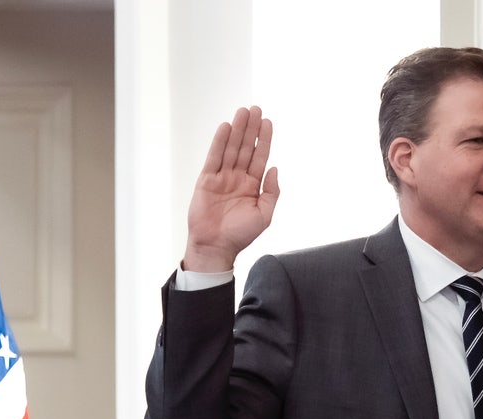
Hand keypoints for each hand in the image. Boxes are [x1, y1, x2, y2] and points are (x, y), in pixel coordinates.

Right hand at [184, 106, 280, 271]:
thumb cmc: (240, 234)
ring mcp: (222, 177)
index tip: (268, 122)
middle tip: (255, 109)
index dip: (264, 139)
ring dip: (237, 130)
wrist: (216, 246)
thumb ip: (271, 192)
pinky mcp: (206, 180)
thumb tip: (275, 168)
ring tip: (243, 112)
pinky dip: (219, 142)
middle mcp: (237, 178)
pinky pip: (214, 157)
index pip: (260, 157)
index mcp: (252, 185)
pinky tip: (225, 128)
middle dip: (251, 128)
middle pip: (245, 147)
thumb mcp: (264, 214)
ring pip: (231, 148)